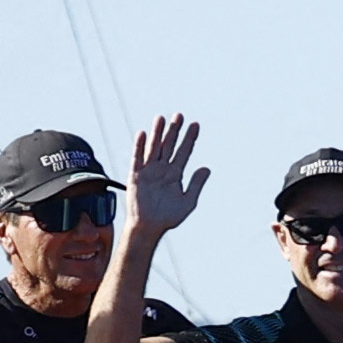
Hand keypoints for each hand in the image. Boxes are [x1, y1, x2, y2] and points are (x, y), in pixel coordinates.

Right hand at [127, 112, 206, 235]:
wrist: (149, 227)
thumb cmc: (168, 216)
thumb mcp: (188, 201)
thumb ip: (196, 184)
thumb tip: (206, 168)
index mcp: (176, 174)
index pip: (184, 152)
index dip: (190, 138)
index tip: (196, 124)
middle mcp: (162, 169)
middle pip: (169, 145)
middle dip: (174, 131)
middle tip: (179, 115)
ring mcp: (149, 171)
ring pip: (154, 148)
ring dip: (157, 133)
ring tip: (161, 118)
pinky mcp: (136, 176)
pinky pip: (137, 158)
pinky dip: (140, 146)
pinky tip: (143, 134)